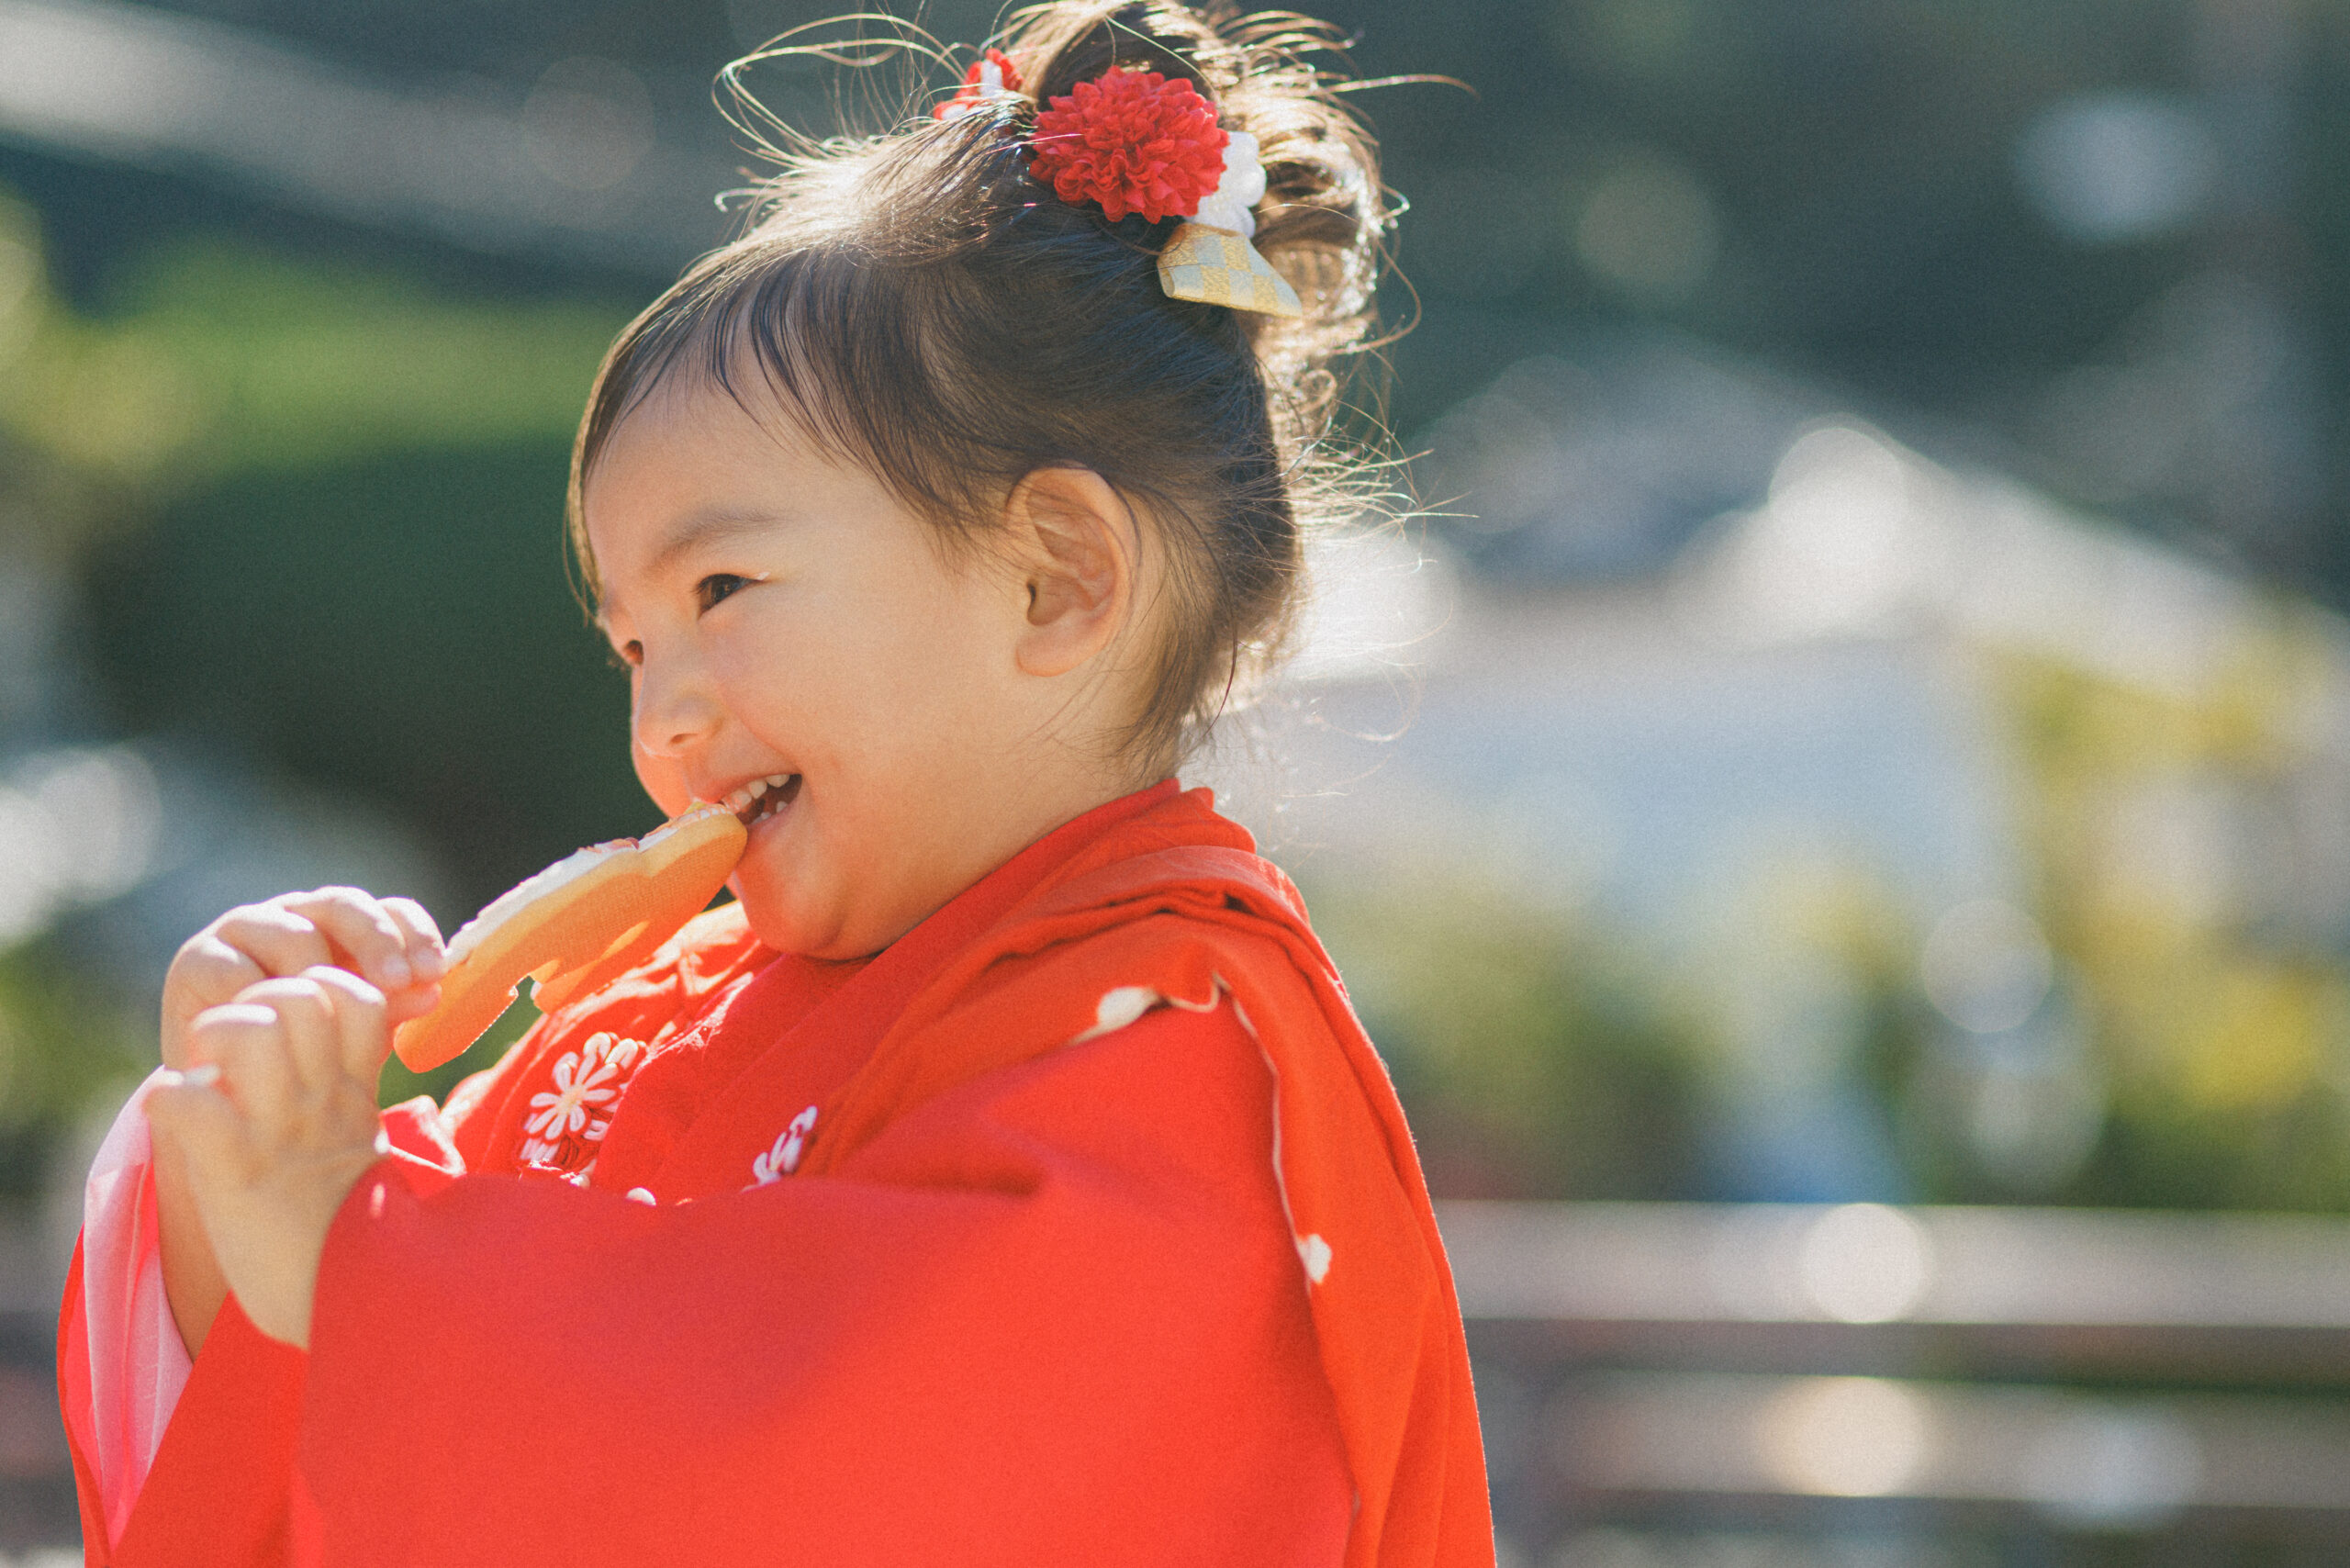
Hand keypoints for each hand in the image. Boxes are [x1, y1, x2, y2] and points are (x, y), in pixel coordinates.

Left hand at [146, 968, 394, 1347]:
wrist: (361, 1308)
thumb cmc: (357, 1241)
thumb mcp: (368, 1155)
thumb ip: (350, 1103)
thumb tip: (333, 1068)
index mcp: (353, 1096)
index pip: (354, 995)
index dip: (320, 987)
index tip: (294, 1024)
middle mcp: (321, 1103)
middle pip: (298, 996)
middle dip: (259, 1001)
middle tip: (239, 1045)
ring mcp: (280, 1132)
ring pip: (249, 1028)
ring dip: (217, 1037)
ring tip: (210, 1072)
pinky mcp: (236, 1171)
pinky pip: (191, 1100)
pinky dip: (173, 1100)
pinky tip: (179, 1120)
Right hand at [162, 888, 445, 1070]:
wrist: (225, 1087)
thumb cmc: (301, 1051)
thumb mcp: (357, 1032)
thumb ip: (391, 1007)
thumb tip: (432, 993)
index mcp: (345, 929)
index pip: (391, 911)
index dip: (415, 934)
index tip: (434, 972)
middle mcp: (299, 917)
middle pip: (345, 905)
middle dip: (377, 941)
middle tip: (398, 981)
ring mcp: (246, 931)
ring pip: (293, 933)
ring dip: (319, 971)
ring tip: (333, 1013)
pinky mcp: (198, 959)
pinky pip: (234, 968)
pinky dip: (257, 994)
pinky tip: (275, 1025)